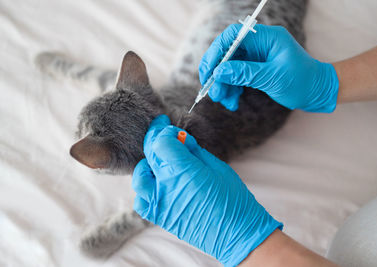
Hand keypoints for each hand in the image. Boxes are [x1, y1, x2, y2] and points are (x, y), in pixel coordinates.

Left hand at [132, 115, 281, 265]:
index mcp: (182, 170)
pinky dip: (145, 189)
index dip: (164, 130)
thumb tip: (181, 138)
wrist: (236, 233)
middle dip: (155, 138)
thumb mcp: (216, 166)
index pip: (160, 142)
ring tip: (161, 160)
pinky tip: (157, 184)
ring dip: (148, 163)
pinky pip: (141, 200)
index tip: (170, 126)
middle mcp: (165, 185)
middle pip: (149, 154)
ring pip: (139, 176)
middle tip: (161, 129)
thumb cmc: (232, 198)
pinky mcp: (160, 217)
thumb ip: (194, 150)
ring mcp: (160, 203)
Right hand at [199, 24, 338, 111]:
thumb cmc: (303, 82)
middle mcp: (259, 44)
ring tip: (224, 101)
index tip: (209, 71)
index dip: (217, 52)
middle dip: (218, 74)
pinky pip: (236, 76)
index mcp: (267, 38)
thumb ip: (245, 73)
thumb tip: (219, 72)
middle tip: (213, 92)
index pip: (233, 37)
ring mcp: (256, 57)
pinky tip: (232, 101)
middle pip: (227, 53)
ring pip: (229, 67)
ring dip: (223, 85)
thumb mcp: (273, 78)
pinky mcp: (255, 69)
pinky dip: (231, 89)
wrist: (317, 92)